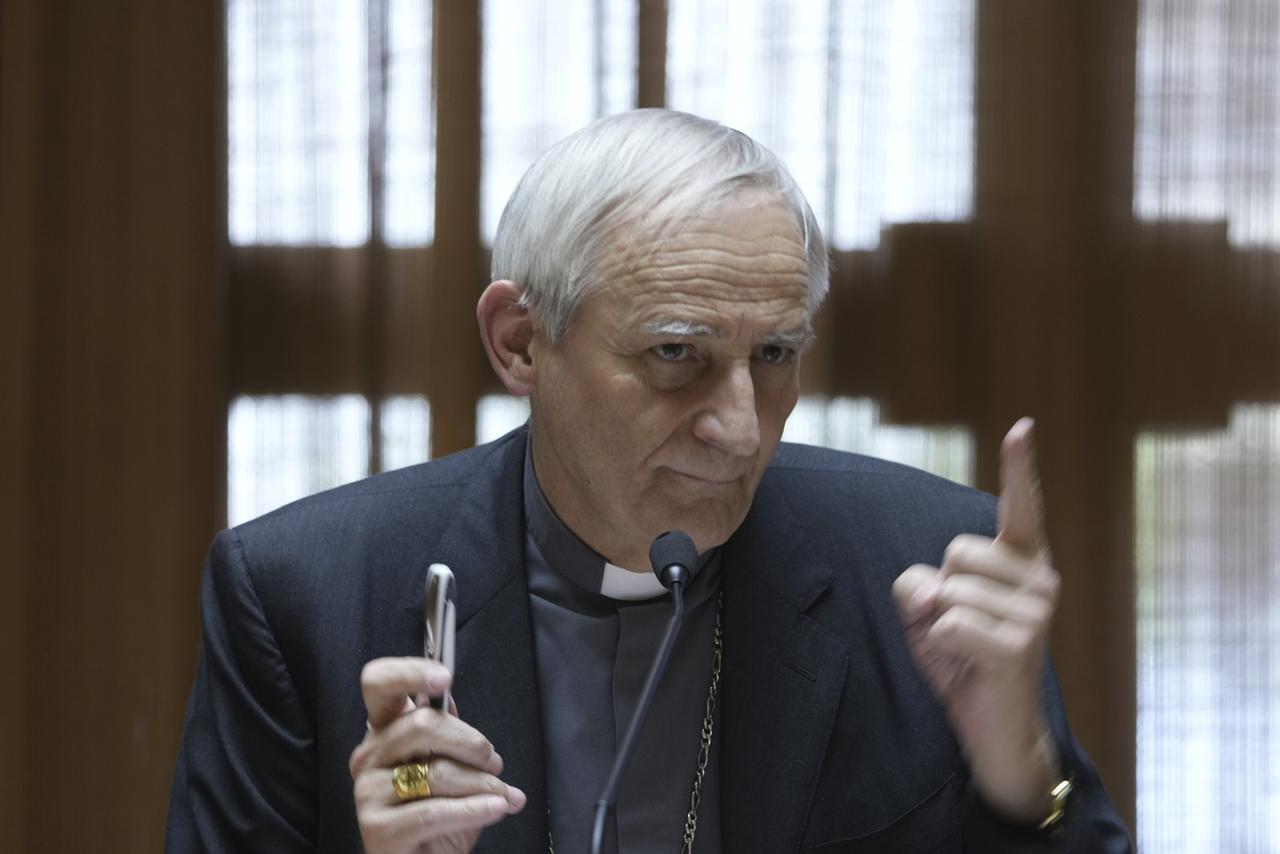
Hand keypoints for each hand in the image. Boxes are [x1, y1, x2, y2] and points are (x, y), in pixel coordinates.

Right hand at [349, 658, 525, 853]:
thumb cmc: (439, 816)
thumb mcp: (449, 767)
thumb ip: (449, 734)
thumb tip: (452, 703)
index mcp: (385, 730)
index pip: (378, 683)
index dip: (409, 673)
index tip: (445, 678)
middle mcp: (369, 756)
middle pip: (421, 724)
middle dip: (471, 743)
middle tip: (493, 762)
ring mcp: (367, 792)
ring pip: (435, 771)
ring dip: (482, 784)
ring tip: (504, 795)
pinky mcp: (376, 830)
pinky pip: (435, 812)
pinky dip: (475, 809)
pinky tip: (498, 808)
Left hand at [892, 418, 1061, 822]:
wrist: (994, 729)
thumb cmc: (962, 659)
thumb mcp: (928, 613)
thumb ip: (919, 584)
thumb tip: (934, 589)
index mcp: (1022, 563)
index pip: (1020, 507)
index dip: (1019, 467)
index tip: (1022, 427)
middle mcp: (1040, 579)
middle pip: (954, 552)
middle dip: (939, 591)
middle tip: (960, 628)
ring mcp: (1036, 612)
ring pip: (949, 590)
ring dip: (938, 624)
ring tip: (965, 650)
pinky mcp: (1019, 645)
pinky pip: (949, 623)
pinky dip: (940, 645)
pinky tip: (967, 666)